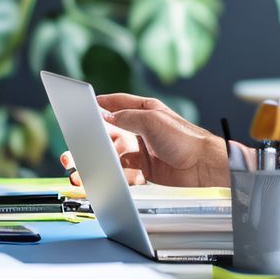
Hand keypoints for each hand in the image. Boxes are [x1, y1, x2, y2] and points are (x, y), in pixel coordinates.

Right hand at [91, 93, 232, 187]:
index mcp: (145, 111)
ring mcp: (143, 149)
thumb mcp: (152, 120)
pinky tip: (109, 175)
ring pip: (114, 153)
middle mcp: (142, 129)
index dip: (101, 104)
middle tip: (78, 145)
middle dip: (94, 137)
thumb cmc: (185, 139)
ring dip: (101, 158)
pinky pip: (123, 170)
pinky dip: (115, 173)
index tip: (84, 105)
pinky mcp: (144, 169)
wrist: (201, 168)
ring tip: (85, 166)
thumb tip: (106, 116)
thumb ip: (127, 117)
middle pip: (111, 130)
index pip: (118, 103)